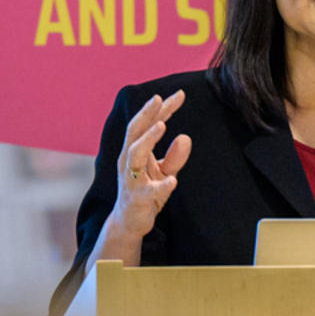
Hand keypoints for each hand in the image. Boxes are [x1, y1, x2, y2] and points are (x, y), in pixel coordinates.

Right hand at [95, 89, 192, 262]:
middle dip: (146, 114)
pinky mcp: (137, 198)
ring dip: (148, 139)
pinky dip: (161, 185)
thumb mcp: (163, 172)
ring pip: (134, 154)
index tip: (180, 94)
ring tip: (162, 126)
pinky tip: (173, 181)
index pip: (147, 124)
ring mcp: (131, 178)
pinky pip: (148, 191)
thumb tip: (186, 137)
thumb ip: (174, 156)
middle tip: (159, 98)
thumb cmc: (146, 191)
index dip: (162, 109)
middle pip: (134, 131)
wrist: (129, 221)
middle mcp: (128, 161)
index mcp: (134, 151)